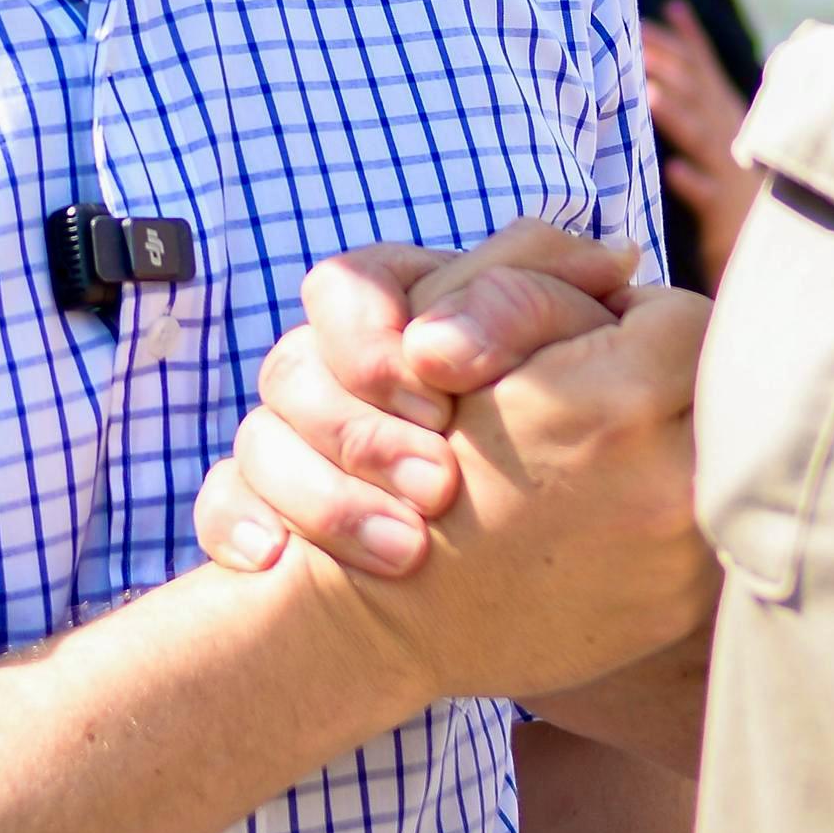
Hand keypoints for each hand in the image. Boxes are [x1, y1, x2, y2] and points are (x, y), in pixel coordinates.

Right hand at [197, 225, 642, 577]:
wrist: (505, 573)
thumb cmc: (537, 432)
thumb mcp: (554, 354)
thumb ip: (563, 297)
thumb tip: (616, 260)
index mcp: (387, 311)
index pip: (344, 288)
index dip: (379, 342)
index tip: (447, 397)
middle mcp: (325, 366)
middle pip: (292, 369)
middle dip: (364, 435)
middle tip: (440, 486)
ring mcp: (285, 439)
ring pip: (255, 441)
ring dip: (326, 497)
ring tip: (405, 551)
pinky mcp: (261, 508)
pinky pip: (217, 503)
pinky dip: (239, 527)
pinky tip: (275, 560)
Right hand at [297, 286, 716, 707]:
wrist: (393, 619)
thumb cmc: (407, 464)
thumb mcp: (447, 342)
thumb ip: (532, 277)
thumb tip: (623, 256)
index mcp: (615, 406)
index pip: (682, 315)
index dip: (628, 320)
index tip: (584, 347)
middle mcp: (669, 487)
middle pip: (712, 381)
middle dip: (660, 377)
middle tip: (597, 399)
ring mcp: (684, 557)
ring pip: (716, 450)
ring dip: (670, 442)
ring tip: (598, 460)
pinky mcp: (683, 607)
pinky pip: (708, 525)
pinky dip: (664, 508)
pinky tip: (599, 516)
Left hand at [640, 3, 762, 279]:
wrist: (764, 233)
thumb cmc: (728, 164)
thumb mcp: (715, 106)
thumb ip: (694, 59)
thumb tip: (675, 4)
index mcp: (721, 107)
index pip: (697, 66)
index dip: (670, 42)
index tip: (635, 22)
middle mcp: (726, 131)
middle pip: (696, 94)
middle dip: (667, 67)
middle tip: (633, 44)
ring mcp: (726, 169)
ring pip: (702, 139)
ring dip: (678, 117)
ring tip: (650, 96)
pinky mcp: (724, 209)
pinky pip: (708, 195)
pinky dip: (693, 181)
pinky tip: (673, 171)